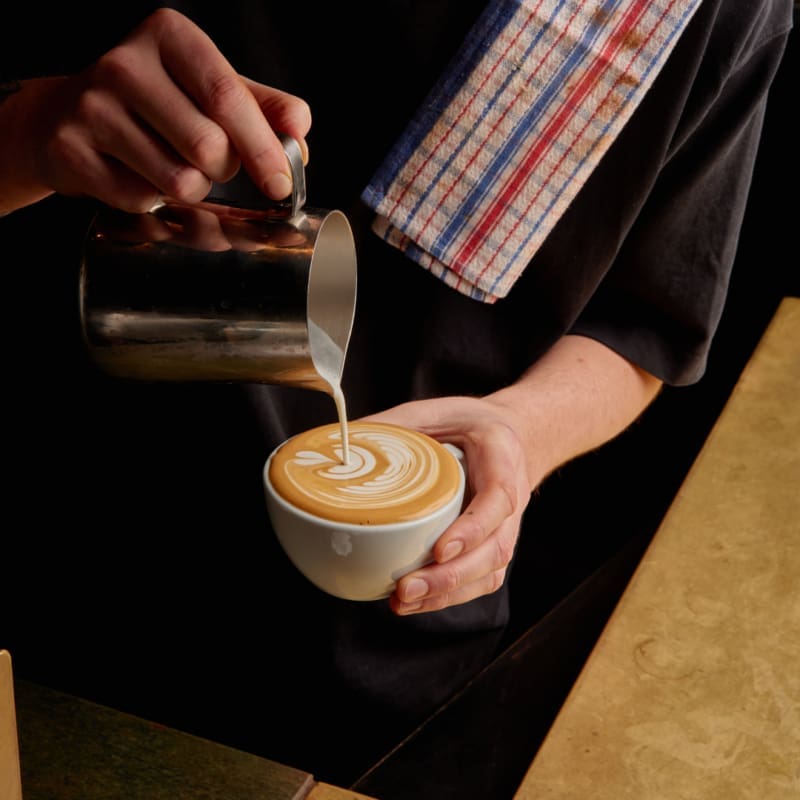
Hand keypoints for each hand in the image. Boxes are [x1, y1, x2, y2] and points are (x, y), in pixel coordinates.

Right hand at [0, 8, 310, 213]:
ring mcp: (91, 107)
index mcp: (170, 37)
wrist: (67, 117)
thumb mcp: (211, 89)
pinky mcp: (70, 151)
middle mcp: (125, 64)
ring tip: (173, 166)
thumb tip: (298, 129)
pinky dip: (153, 201)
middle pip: (208, 146)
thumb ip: (262, 107)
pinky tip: (137, 175)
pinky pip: (142, 200)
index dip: (262, 148)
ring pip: (179, 180)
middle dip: (224, 170)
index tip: (280, 183)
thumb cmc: (157, 104)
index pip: (227, 97)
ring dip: (192, 189)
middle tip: (213, 163)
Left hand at [363, 396, 534, 614]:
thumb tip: (344, 442)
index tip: (440, 549)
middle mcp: (513, 497)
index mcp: (502, 457)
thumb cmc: (470, 423)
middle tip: (407, 588)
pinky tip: (415, 603)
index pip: (498, 498)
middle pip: (495, 548)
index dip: (472, 528)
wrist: (510, 435)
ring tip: (403, 601)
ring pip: (489, 571)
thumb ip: (396, 425)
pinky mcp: (494, 546)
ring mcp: (507, 526)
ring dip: (447, 594)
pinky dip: (448, 597)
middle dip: (451, 576)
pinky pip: (480, 580)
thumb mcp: (436, 410)